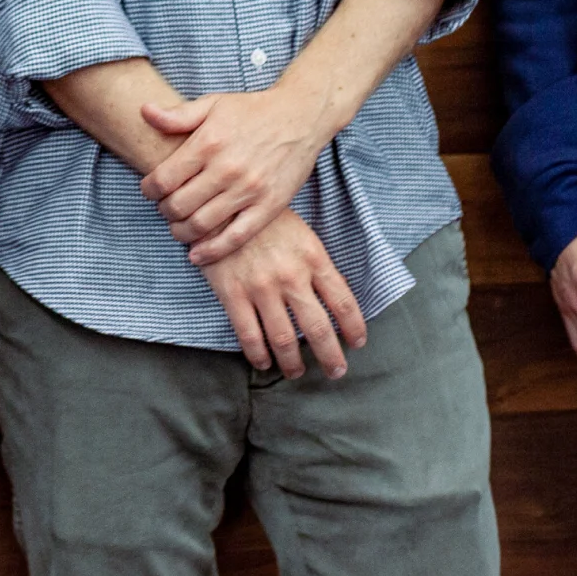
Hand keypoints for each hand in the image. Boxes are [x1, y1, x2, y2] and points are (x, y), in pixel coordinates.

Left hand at [139, 85, 329, 266]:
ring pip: (202, 225)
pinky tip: (197, 254)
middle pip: (178, 205)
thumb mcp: (212, 104)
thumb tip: (144, 112)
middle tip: (164, 209)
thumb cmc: (252, 110)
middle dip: (164, 211)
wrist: (300, 117)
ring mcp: (249, 190)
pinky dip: (211, 251)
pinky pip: (235, 238)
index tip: (149, 191)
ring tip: (178, 227)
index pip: (163, 179)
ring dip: (181, 232)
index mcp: (208, 143)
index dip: (148, 190)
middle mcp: (227, 169)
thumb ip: (177, 115)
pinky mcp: (268, 207)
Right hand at [199, 210, 366, 380]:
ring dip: (293, 364)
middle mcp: (291, 276)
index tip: (357, 343)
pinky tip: (263, 363)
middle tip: (336, 371)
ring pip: (284, 339)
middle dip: (331, 357)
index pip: (343, 302)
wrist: (219, 203)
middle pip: (318, 328)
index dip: (354, 328)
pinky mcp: (233, 293)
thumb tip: (333, 301)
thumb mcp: (301, 233)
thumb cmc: (264, 219)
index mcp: (313, 257)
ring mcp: (261, 287)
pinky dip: (258, 355)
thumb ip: (317, 265)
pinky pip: (250, 335)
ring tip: (296, 372)